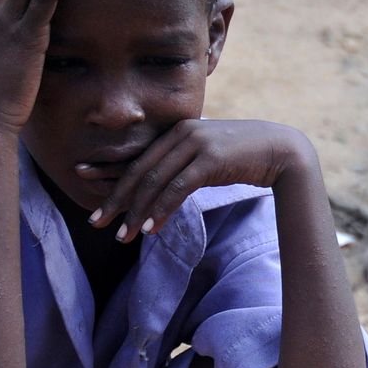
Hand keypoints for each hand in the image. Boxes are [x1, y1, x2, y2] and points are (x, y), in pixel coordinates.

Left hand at [84, 120, 313, 241]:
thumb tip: (163, 186)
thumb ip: (184, 164)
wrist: (281, 149)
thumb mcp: (207, 156)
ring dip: (137, 212)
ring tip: (123, 236)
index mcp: (176, 131)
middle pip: (140, 170)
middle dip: (117, 199)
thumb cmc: (244, 156)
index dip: (110, 174)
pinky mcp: (210, 159)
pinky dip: (161, 210)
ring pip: (155, 181)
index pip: (137, 157)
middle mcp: (181, 133)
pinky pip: (177, 188)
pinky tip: (151, 229)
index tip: (86, 188)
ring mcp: (196, 144)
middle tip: (97, 222)